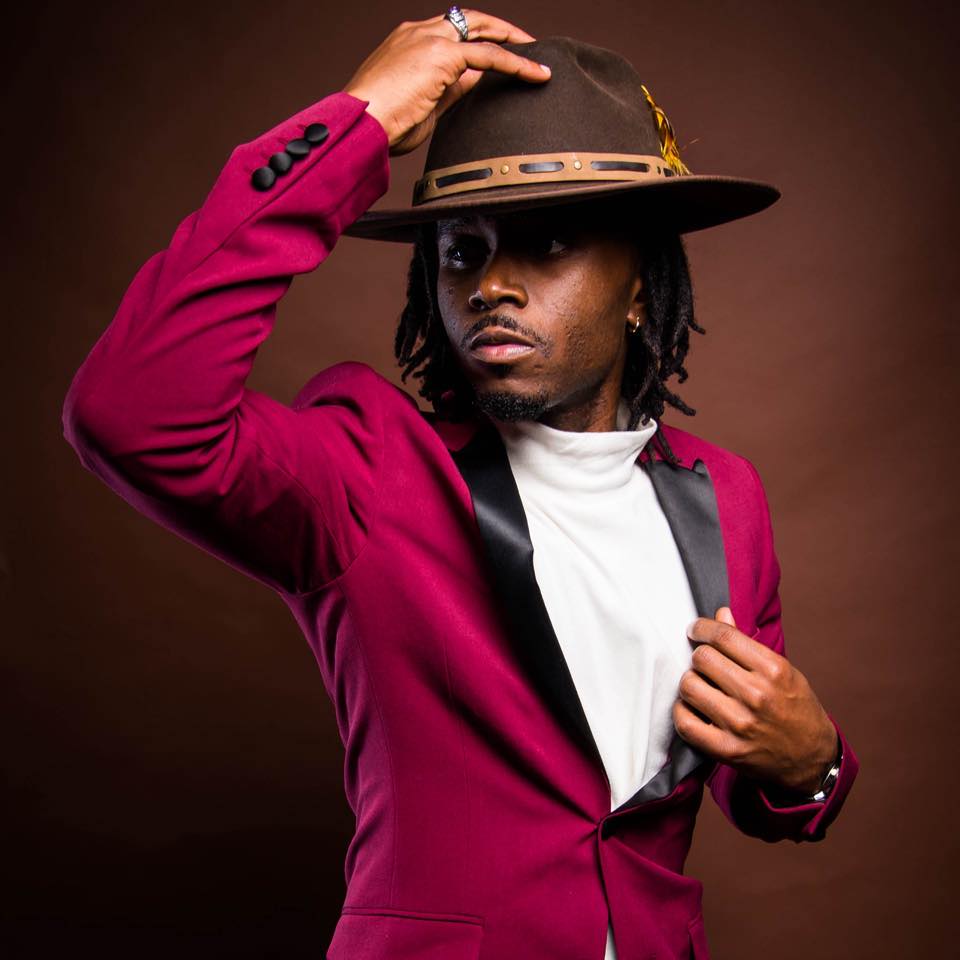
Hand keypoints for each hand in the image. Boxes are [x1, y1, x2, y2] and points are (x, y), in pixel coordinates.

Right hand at [342, 10, 549, 155]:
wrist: (361, 125)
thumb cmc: (382, 124)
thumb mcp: (422, 103)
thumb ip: (449, 88)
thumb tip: (474, 83)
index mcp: (408, 41)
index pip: (451, 33)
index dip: (477, 41)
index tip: (497, 56)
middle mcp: (419, 32)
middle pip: (469, 20)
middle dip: (500, 30)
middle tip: (526, 44)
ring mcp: (430, 40)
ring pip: (482, 31)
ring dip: (513, 42)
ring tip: (538, 61)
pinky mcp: (442, 55)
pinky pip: (489, 56)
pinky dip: (516, 63)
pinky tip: (535, 75)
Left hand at [673, 606, 838, 794]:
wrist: (812, 759)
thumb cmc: (796, 708)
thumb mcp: (782, 670)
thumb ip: (748, 643)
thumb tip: (720, 614)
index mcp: (773, 669)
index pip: (723, 636)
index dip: (701, 628)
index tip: (695, 630)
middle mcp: (757, 695)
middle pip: (702, 658)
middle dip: (698, 657)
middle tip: (704, 664)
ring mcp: (741, 724)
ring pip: (689, 686)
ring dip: (690, 683)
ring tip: (701, 687)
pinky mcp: (728, 750)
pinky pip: (685, 723)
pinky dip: (681, 712)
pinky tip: (691, 708)